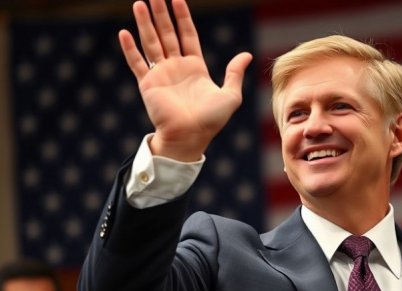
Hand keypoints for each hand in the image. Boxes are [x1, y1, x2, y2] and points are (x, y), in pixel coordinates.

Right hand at [119, 0, 252, 160]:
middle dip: (161, 13)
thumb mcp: (231, 95)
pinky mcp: (148, 84)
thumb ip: (235, 73)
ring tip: (139, 3)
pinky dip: (130, 49)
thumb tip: (247, 55)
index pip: (187, 35)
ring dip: (145, 23)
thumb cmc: (212, 120)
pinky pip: (137, 63)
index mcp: (195, 67)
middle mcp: (176, 67)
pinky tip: (124, 33)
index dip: (183, 17)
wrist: (191, 137)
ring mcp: (161, 74)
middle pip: (167, 33)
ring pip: (151, 42)